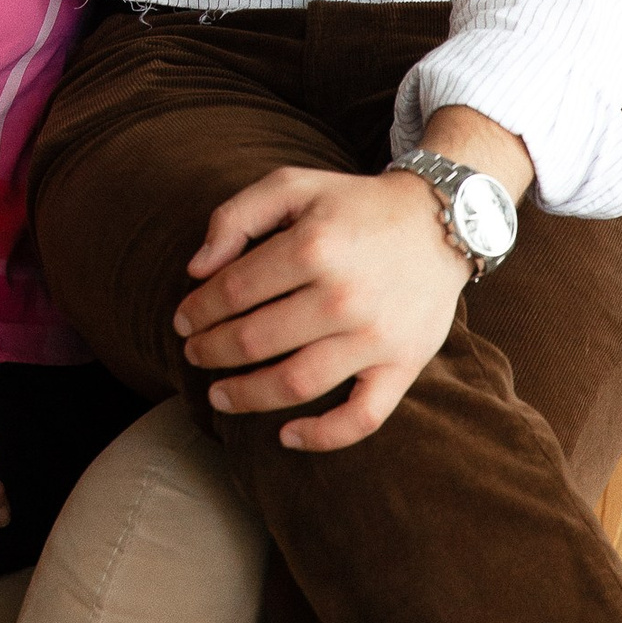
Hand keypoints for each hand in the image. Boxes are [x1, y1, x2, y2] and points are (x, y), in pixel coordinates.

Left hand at [175, 164, 475, 454]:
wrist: (440, 222)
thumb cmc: (354, 205)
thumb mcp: (292, 186)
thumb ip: (235, 215)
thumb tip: (197, 268)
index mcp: (312, 245)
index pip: (234, 291)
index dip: (199, 310)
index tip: (181, 320)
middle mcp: (343, 295)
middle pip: (256, 339)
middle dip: (212, 351)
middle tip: (192, 354)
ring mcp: (376, 337)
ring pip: (296, 383)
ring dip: (247, 396)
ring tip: (218, 395)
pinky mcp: (404, 366)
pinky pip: (362, 418)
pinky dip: (321, 436)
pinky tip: (284, 436)